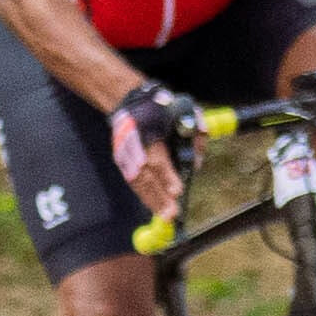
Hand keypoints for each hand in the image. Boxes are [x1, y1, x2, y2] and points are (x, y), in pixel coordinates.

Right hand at [113, 80, 203, 215]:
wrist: (132, 99)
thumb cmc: (164, 107)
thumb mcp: (188, 113)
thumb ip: (196, 137)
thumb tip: (197, 165)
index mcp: (150, 129)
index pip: (157, 158)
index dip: (166, 176)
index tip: (177, 191)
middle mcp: (133, 143)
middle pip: (144, 174)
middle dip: (158, 196)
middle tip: (171, 214)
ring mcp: (123, 151)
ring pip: (135, 180)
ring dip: (150, 199)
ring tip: (163, 215)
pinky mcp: (119, 157)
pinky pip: (131, 179)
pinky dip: (142, 193)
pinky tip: (152, 204)